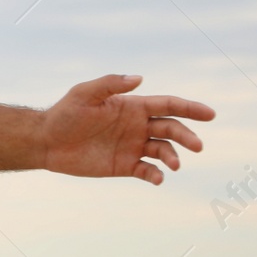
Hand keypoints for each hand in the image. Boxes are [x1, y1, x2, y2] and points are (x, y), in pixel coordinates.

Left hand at [39, 74, 214, 183]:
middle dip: (187, 136)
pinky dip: (155, 175)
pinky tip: (157, 178)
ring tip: (175, 164)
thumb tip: (140, 78)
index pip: (168, 105)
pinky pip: (146, 170)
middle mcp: (137, 126)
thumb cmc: (64, 114)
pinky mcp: (123, 165)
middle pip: (171, 129)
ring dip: (173, 157)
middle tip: (197, 146)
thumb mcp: (84, 94)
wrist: (46, 142)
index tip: (210, 114)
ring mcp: (132, 146)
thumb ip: (110, 85)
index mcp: (133, 107)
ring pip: (163, 151)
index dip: (190, 108)